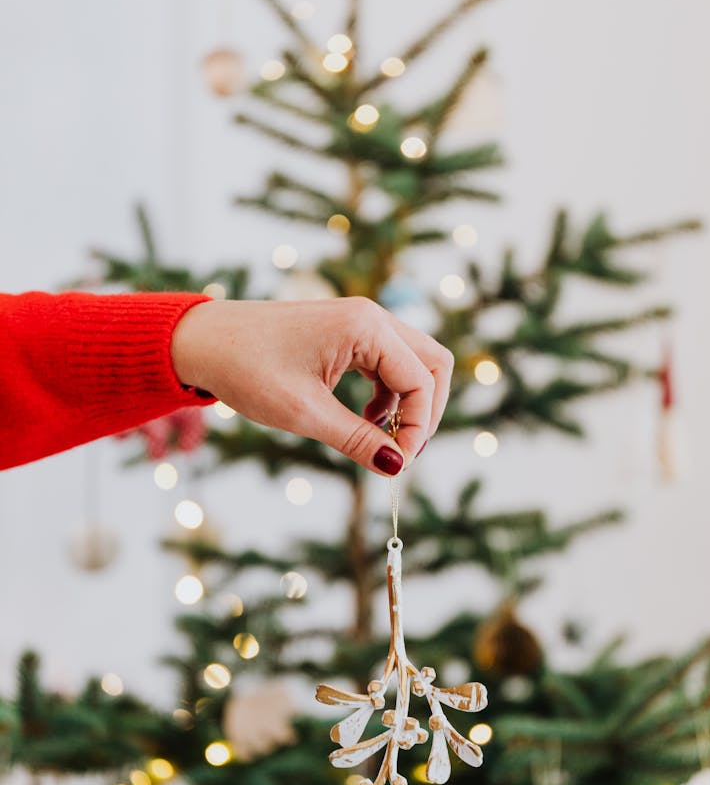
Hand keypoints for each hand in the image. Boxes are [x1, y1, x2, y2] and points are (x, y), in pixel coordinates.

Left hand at [171, 297, 452, 474]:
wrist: (201, 341)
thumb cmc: (245, 369)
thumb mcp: (303, 413)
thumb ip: (356, 440)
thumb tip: (396, 468)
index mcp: (365, 328)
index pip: (422, 381)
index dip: (418, 428)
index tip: (396, 464)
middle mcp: (371, 316)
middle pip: (433, 364)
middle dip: (426, 411)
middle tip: (402, 450)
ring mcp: (360, 321)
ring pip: (414, 362)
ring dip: (408, 404)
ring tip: (379, 438)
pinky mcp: (348, 332)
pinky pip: (390, 362)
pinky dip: (388, 394)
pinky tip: (364, 419)